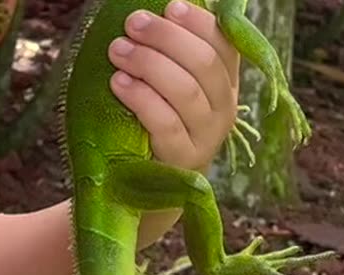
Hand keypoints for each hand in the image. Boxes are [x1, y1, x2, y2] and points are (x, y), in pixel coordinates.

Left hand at [108, 0, 240, 171]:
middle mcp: (223, 107)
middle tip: (133, 24)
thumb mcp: (171, 87)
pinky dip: (141, 99)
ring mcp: (207, 136)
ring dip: (149, 64)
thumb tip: (148, 17)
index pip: (224, 45)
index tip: (169, 7)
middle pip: (204, 63)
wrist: (156, 187)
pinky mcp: (184, 159)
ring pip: (185, 91)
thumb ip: (170, 56)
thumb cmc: (158, 124)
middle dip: (166, 37)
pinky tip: (119, 83)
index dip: (198, 23)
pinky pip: (165, 124)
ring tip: (118, 50)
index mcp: (225, 82)